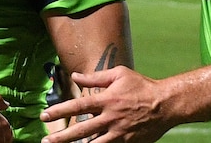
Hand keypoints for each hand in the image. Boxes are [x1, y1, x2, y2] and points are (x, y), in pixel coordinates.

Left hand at [40, 66, 170, 142]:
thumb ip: (95, 77)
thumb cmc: (141, 86)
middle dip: (61, 136)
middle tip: (46, 141)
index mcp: (106, 100)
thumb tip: (74, 76)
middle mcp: (110, 117)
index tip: (44, 115)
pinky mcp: (127, 142)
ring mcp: (119, 132)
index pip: (77, 106)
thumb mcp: (119, 75)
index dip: (59, 111)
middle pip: (81, 130)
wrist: (166, 104)